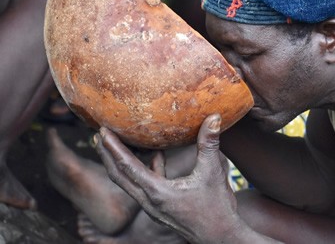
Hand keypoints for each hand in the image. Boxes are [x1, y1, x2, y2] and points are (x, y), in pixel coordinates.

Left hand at [94, 114, 243, 242]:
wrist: (221, 239)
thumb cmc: (217, 208)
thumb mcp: (213, 172)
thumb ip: (209, 143)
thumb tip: (213, 116)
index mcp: (157, 192)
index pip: (127, 166)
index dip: (113, 147)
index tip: (103, 131)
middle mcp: (149, 202)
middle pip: (119, 176)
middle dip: (107, 155)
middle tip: (99, 134)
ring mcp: (153, 208)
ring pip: (129, 183)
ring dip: (120, 164)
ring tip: (115, 145)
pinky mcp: (160, 210)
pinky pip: (144, 187)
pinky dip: (143, 170)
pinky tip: (155, 155)